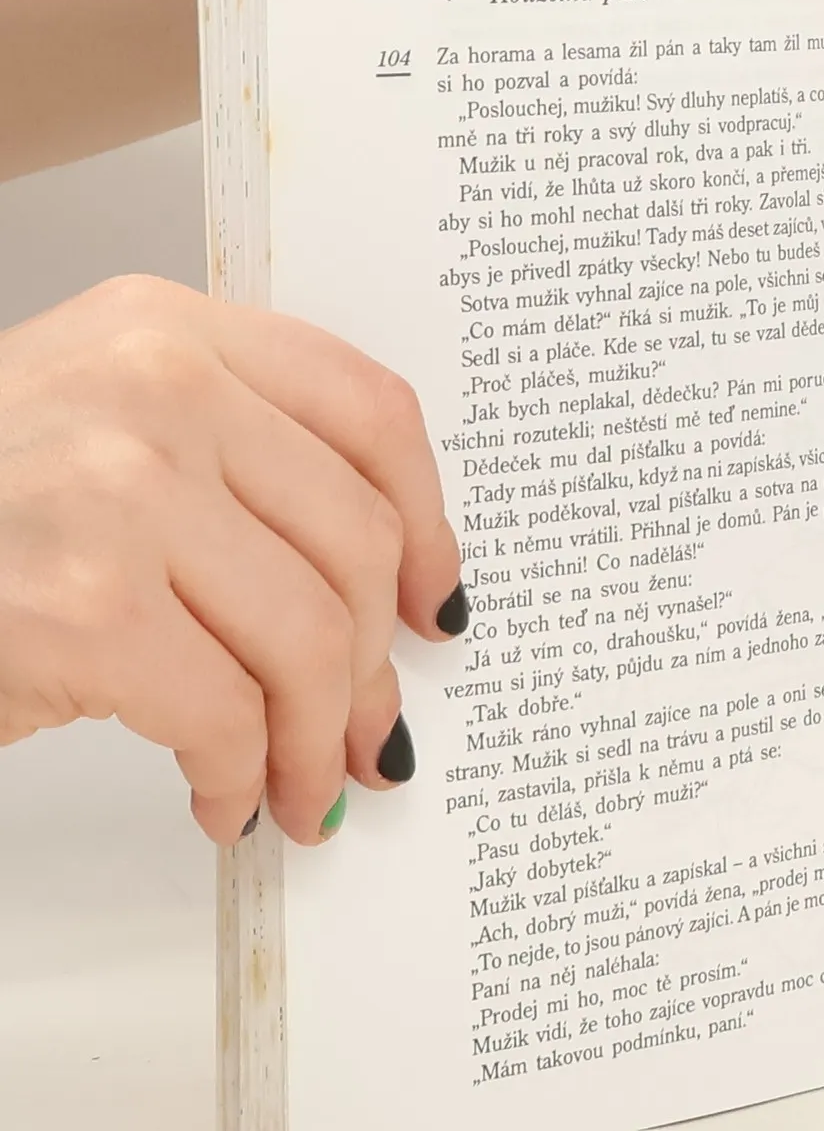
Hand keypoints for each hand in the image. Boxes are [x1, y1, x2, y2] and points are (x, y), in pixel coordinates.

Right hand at [0, 277, 464, 844]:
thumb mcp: (96, 426)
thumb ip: (232, 463)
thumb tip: (380, 599)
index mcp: (169, 329)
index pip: (370, 410)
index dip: (430, 523)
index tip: (433, 603)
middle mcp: (155, 389)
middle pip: (355, 541)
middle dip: (375, 667)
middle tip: (372, 738)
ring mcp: (118, 492)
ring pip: (308, 637)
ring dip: (318, 742)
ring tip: (307, 793)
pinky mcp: (82, 605)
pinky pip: (225, 714)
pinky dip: (240, 778)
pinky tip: (225, 801)